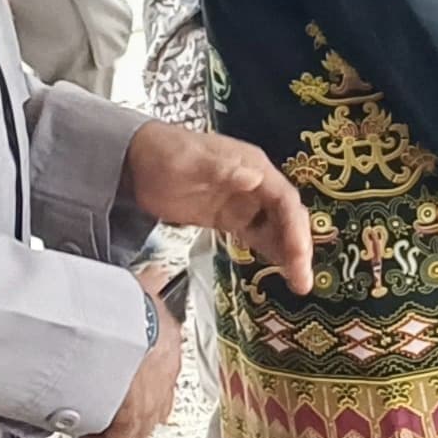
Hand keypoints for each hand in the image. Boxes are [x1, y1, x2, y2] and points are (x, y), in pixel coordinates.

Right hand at [81, 265, 183, 437]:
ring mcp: (151, 400)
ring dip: (120, 428)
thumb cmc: (132, 305)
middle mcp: (165, 377)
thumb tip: (156, 272)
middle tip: (113, 415)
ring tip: (97, 430)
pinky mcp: (131, 417)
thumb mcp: (144, 290)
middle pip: (156, 406)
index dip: (147, 383)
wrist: (122, 324)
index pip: (164, 372)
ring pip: (139, 425)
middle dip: (137, 412)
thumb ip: (151, 282)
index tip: (130, 387)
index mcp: (169, 346)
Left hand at [122, 122, 311, 296]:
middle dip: (298, 247)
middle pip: (287, 218)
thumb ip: (221, 168)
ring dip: (289, 254)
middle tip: (302, 280)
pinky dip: (270, 253)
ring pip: (277, 230)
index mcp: (254, 167)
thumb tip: (254, 178)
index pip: (285, 200)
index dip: (295, 227)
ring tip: (298, 283)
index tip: (299, 254)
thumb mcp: (190, 159)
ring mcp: (243, 203)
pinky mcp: (229, 218)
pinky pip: (258, 237)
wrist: (135, 161)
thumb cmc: (164, 153)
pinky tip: (278, 270)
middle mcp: (257, 185)